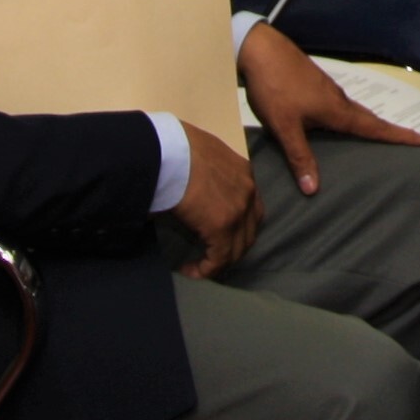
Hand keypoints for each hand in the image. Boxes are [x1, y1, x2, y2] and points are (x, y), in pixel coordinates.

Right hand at [169, 128, 262, 279]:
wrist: (168, 151)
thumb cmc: (176, 149)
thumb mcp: (202, 157)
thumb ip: (208, 176)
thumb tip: (194, 193)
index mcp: (244, 172)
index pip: (250, 209)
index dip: (237, 228)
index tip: (216, 237)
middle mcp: (248, 192)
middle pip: (249, 231)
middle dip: (232, 248)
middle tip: (211, 256)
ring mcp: (239, 210)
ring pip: (237, 249)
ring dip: (219, 262)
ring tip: (199, 267)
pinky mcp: (223, 227)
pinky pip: (219, 259)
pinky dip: (206, 270)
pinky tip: (189, 271)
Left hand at [237, 21, 419, 196]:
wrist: (260, 49)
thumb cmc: (275, 87)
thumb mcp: (285, 127)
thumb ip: (300, 157)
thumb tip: (314, 190)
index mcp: (336, 110)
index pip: (375, 127)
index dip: (398, 136)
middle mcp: (337, 98)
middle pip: (369, 117)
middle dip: (388, 130)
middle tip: (408, 140)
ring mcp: (326, 88)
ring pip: (353, 110)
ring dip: (368, 122)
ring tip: (376, 135)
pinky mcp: (314, 82)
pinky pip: (339, 104)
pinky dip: (349, 116)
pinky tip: (338, 121)